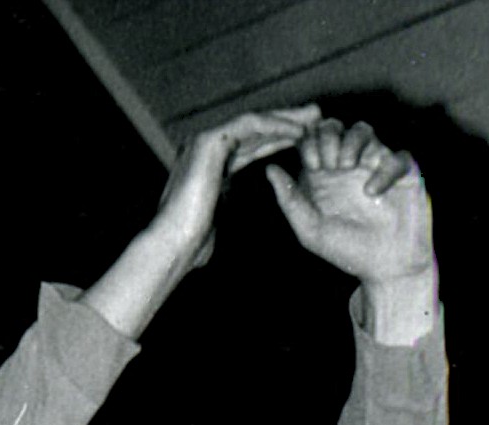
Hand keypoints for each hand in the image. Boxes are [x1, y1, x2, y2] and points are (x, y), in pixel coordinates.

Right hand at [154, 106, 322, 269]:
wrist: (172, 244)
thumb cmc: (191, 245)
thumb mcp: (213, 226)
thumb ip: (218, 216)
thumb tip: (213, 236)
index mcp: (210, 164)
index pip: (250, 144)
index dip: (277, 139)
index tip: (304, 139)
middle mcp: (206, 146)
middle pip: (254, 128)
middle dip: (286, 120)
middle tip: (316, 115)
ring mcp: (205, 140)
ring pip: (254, 121)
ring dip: (286, 118)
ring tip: (314, 117)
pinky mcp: (209, 141)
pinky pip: (250, 125)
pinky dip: (275, 125)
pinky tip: (297, 130)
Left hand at [265, 119, 432, 288]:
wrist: (385, 269)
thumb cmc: (347, 251)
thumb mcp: (310, 230)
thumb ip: (290, 200)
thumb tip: (270, 169)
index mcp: (324, 175)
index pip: (312, 139)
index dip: (309, 142)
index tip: (313, 165)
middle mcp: (349, 165)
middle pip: (335, 126)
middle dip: (328, 138)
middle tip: (328, 164)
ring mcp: (375, 165)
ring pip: (363, 130)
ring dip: (351, 142)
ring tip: (346, 168)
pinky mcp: (404, 173)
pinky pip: (397, 155)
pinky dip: (383, 169)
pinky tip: (371, 192)